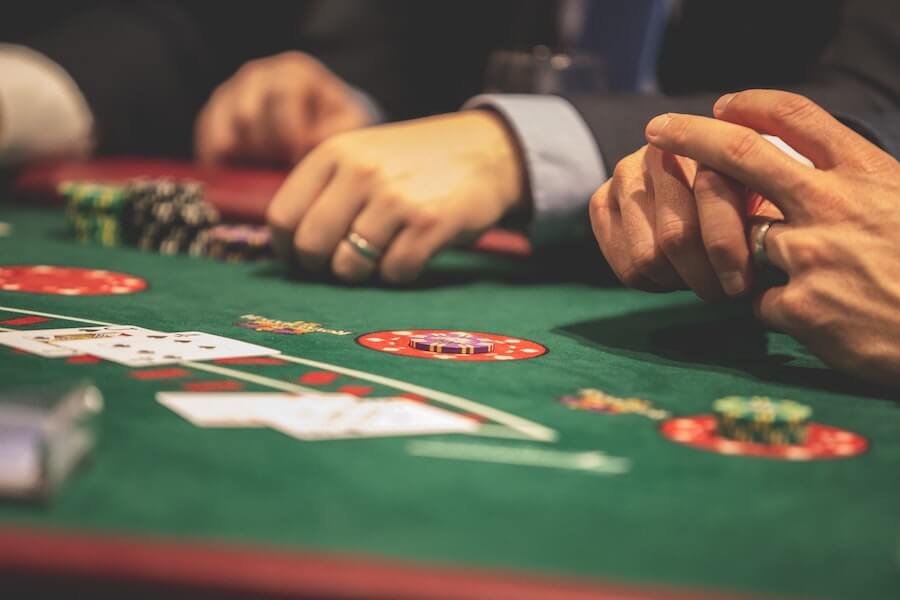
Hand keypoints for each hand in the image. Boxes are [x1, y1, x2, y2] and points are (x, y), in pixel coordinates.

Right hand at [194, 51, 370, 165]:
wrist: (313, 122)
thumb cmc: (333, 122)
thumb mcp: (347, 122)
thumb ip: (338, 130)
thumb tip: (310, 144)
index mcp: (293, 73)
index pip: (283, 100)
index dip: (291, 136)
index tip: (298, 160)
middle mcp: (257, 76)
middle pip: (248, 116)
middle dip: (267, 150)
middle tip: (280, 168)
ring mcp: (230, 94)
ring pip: (224, 131)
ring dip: (245, 158)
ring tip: (266, 169)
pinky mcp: (211, 116)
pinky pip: (208, 144)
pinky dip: (224, 165)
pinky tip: (243, 175)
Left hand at [266, 111, 524, 282]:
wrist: (486, 149)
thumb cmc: (415, 163)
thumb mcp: (362, 156)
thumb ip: (324, 190)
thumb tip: (286, 249)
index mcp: (335, 153)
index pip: (283, 217)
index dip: (289, 249)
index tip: (304, 258)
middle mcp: (360, 172)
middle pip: (311, 246)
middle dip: (322, 267)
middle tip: (343, 264)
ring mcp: (395, 197)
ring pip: (350, 266)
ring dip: (363, 273)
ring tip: (381, 255)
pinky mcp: (430, 223)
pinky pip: (395, 273)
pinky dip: (400, 274)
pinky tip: (412, 254)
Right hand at [590, 134, 783, 300]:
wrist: (711, 188)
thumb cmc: (756, 200)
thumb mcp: (777, 199)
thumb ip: (774, 216)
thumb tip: (763, 253)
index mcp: (707, 138)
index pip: (712, 198)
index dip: (730, 250)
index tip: (745, 284)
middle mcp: (660, 149)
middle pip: (676, 235)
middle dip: (705, 275)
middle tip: (724, 292)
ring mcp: (625, 173)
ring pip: (648, 256)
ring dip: (679, 281)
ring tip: (702, 281)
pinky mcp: (602, 201)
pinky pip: (625, 265)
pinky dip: (653, 283)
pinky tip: (674, 275)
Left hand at [645, 89, 899, 384]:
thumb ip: (856, 184)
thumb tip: (805, 170)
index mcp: (867, 174)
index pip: (799, 118)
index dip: (752, 105)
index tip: (721, 104)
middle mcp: (832, 205)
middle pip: (741, 155)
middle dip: (691, 137)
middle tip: (657, 130)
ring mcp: (810, 255)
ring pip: (739, 239)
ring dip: (739, 253)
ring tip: (789, 274)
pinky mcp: (800, 308)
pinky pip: (756, 302)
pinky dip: (769, 307)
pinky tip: (810, 318)